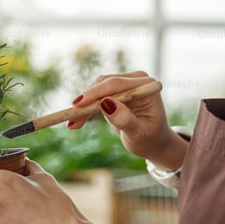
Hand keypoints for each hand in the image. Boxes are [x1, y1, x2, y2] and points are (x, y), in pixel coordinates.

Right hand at [68, 71, 186, 169]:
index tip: (77, 105)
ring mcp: (125, 84)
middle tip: (71, 119)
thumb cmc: (150, 139)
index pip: (116, 85)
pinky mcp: (115, 92)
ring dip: (83, 106)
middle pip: (103, 84)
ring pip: (96, 89)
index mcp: (146, 86)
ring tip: (72, 124)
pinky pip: (95, 97)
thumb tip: (105, 104)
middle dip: (86, 101)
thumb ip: (124, 119)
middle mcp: (136, 80)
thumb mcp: (138, 133)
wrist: (154, 143)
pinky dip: (85, 109)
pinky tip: (76, 122)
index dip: (95, 93)